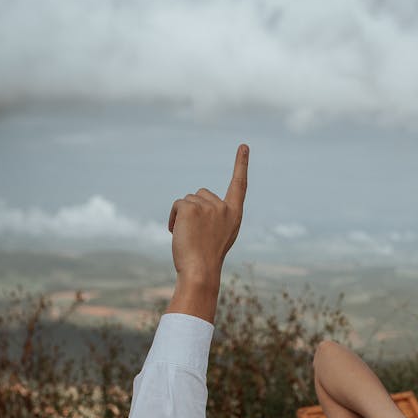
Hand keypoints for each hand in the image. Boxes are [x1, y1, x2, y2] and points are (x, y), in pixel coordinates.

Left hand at [166, 144, 248, 319]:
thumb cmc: (206, 258)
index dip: (241, 165)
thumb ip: (214, 217)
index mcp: (234, 215)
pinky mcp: (192, 208)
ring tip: (188, 236)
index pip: (239, 185)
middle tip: (195, 234)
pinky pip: (178, 204)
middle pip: (201, 194)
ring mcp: (209, 207)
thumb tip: (190, 205)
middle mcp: (224, 208)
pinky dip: (173, 218)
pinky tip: (177, 232)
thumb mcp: (217, 235)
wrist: (200, 271)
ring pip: (188, 200)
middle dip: (193, 209)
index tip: (243, 146)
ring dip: (182, 216)